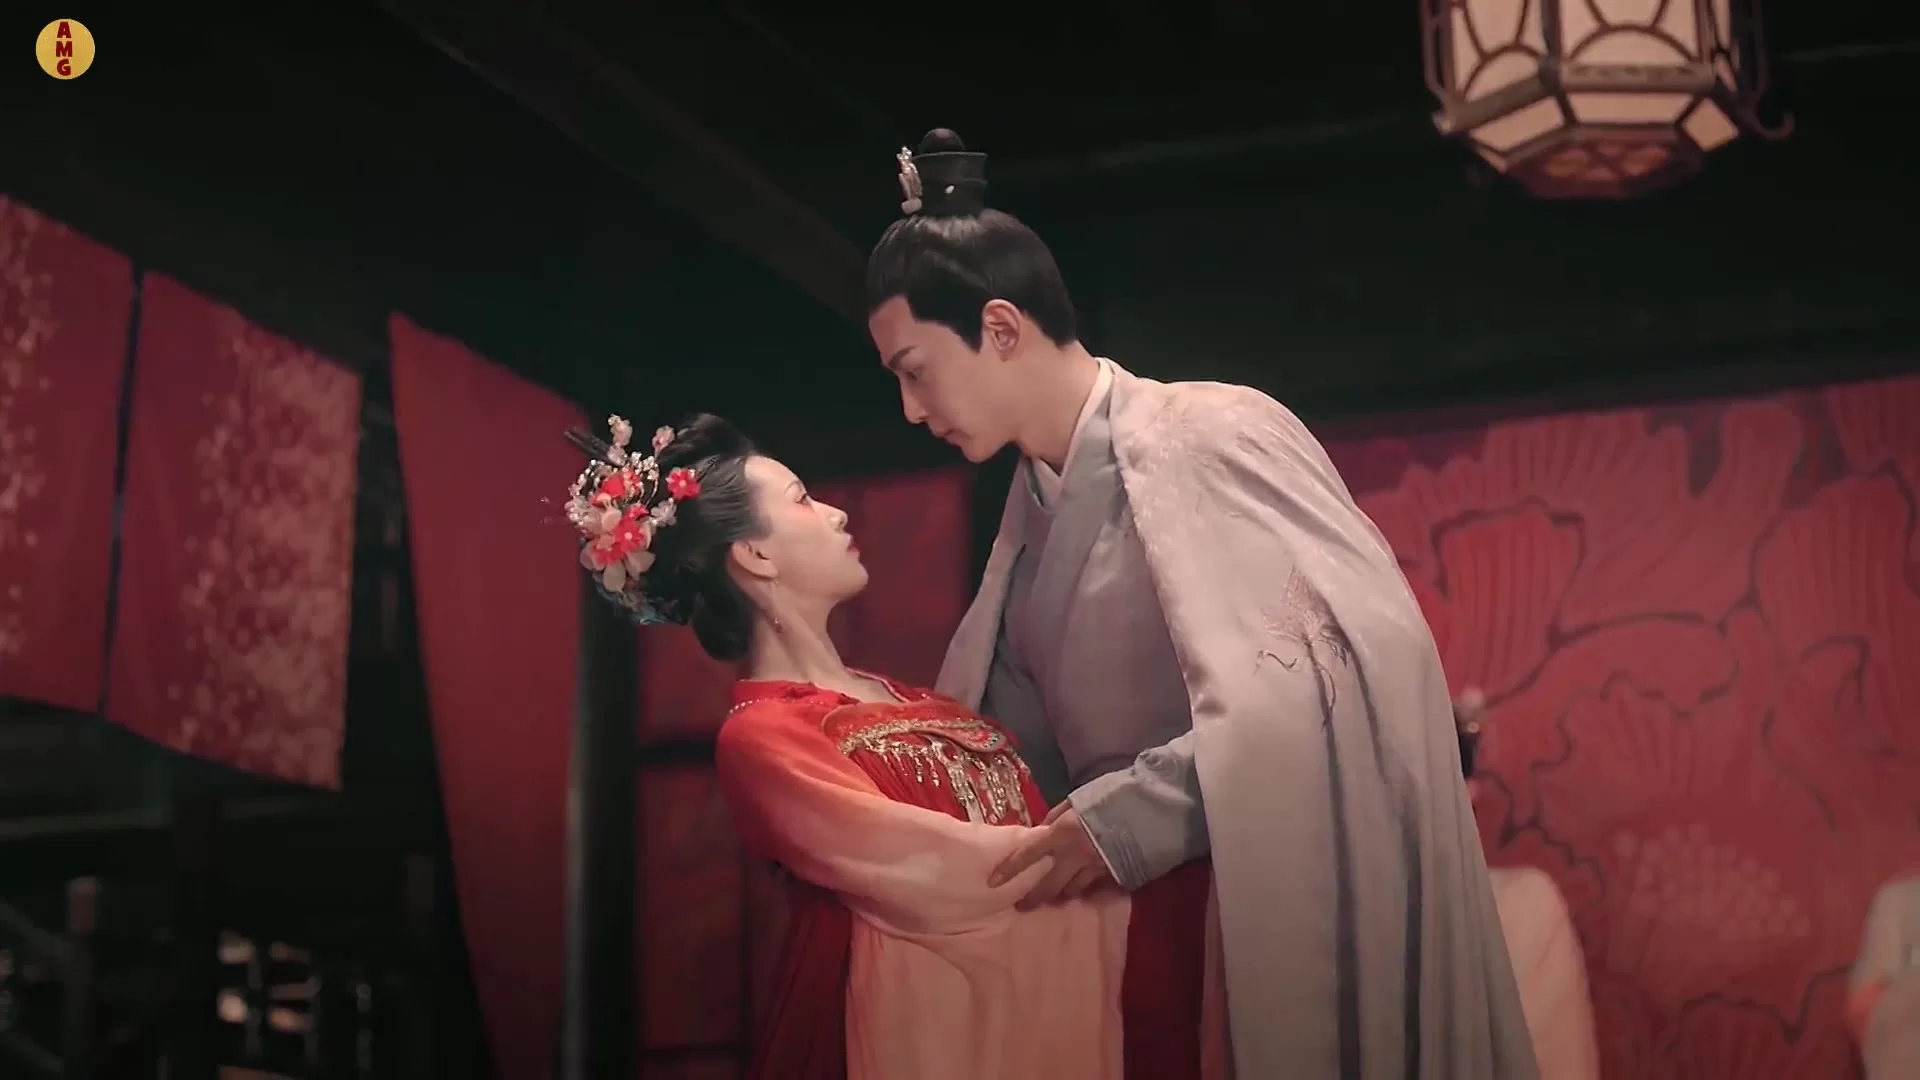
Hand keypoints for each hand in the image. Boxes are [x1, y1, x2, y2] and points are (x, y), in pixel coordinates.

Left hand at [988, 803, 1116, 909]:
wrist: (1154, 807)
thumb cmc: (1114, 795)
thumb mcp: (1079, 798)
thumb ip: (1057, 814)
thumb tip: (1042, 828)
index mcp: (1063, 831)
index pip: (1028, 854)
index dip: (1010, 869)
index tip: (993, 882)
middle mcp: (1075, 855)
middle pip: (1047, 884)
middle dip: (1033, 897)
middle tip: (1022, 905)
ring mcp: (1095, 869)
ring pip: (1070, 890)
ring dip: (1060, 893)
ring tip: (1054, 895)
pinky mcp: (1114, 878)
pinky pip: (1094, 888)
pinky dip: (1085, 889)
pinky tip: (1082, 889)